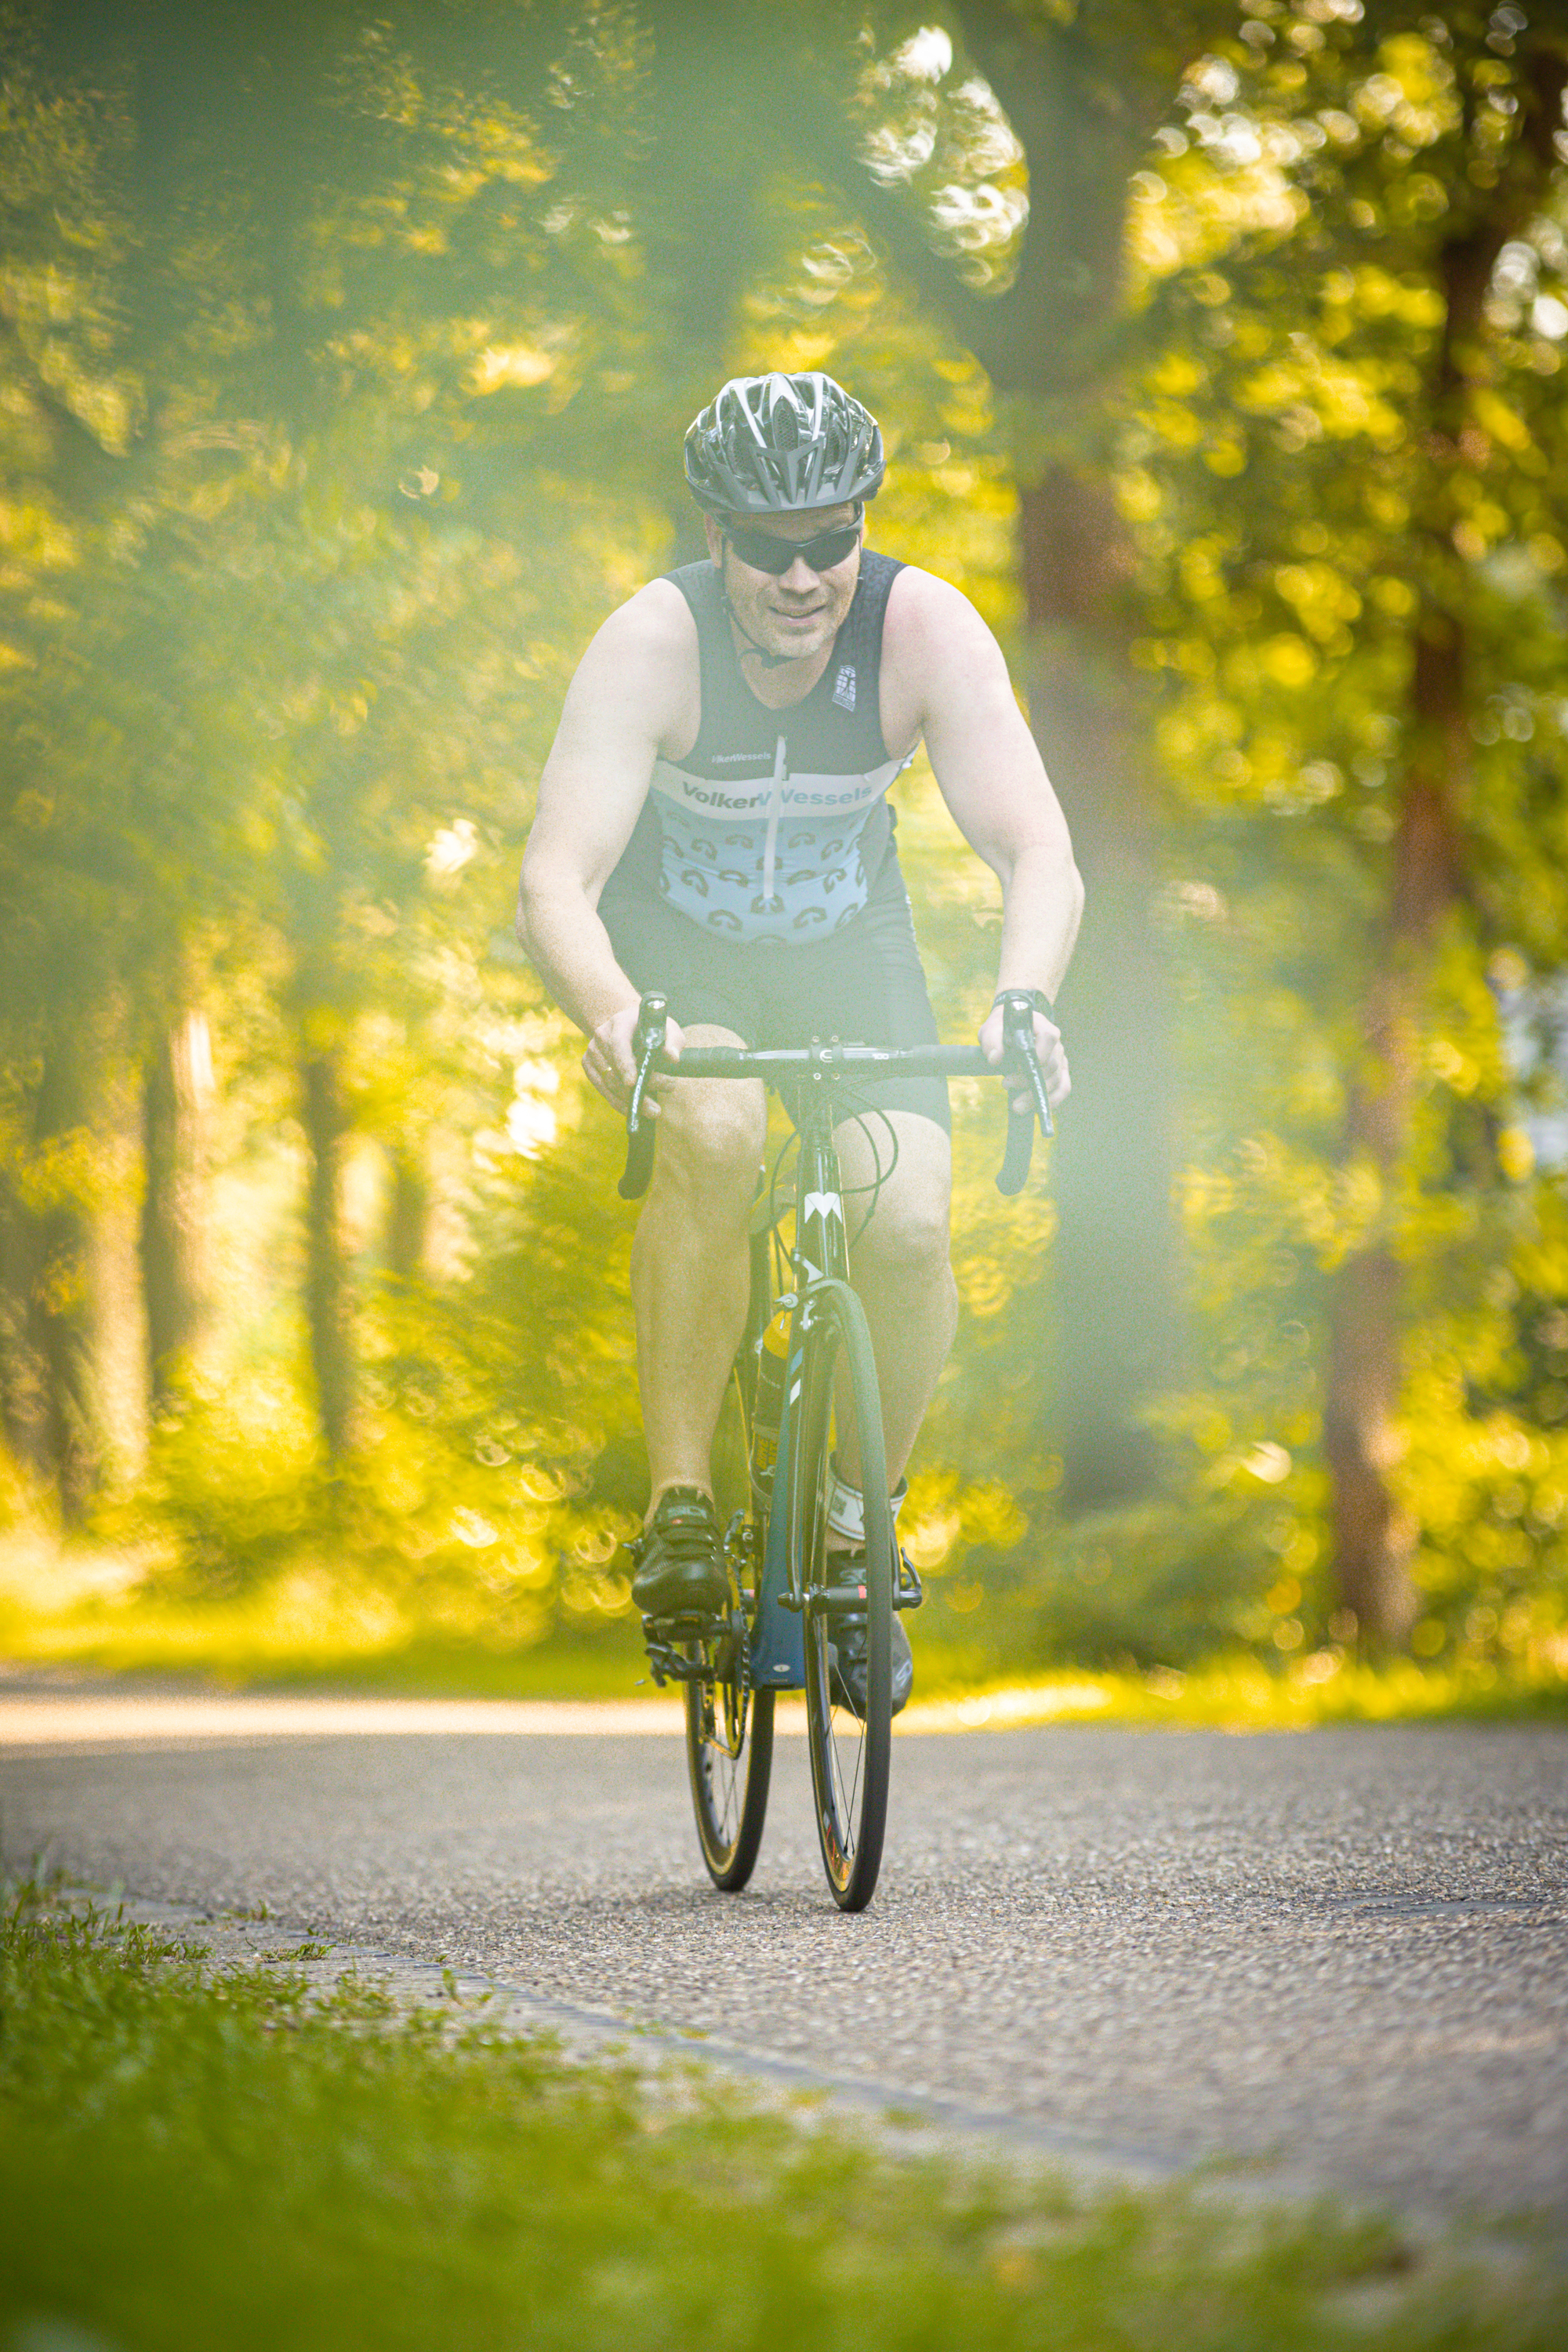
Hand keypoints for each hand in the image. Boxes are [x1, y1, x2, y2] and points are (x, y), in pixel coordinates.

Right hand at [582, 1004, 686, 1111]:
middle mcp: (601, 1035)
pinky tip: (635, 1110)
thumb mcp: (668, 1028)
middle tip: (660, 1101)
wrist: (630, 1027)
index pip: (618, 1045)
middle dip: (638, 1088)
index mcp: (620, 1023)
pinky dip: (619, 1103)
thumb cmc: (652, 1029)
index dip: (625, 1064)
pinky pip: (603, 1089)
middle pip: (615, 1069)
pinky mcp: (589, 1066)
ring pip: (608, 1083)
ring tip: (654, 1110)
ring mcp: (592, 1051)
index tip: (632, 1083)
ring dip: (630, 1100)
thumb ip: (673, 1041)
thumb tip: (673, 1058)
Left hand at [978, 999, 1069, 1115]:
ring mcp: (1060, 1059)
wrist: (1011, 1030)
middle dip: (1030, 1081)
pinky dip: (1053, 1101)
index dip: (1038, 1055)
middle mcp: (1056, 1044)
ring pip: (1057, 1080)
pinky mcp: (1060, 1072)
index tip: (1018, 1067)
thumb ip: (992, 1041)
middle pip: (1051, 1065)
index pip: (1049, 1038)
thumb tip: (994, 1059)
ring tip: (1017, 1106)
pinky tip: (1037, 1110)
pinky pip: (1063, 1088)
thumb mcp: (992, 1029)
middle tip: (1006, 1085)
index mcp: (1043, 1027)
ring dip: (1038, 1096)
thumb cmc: (1003, 1028)